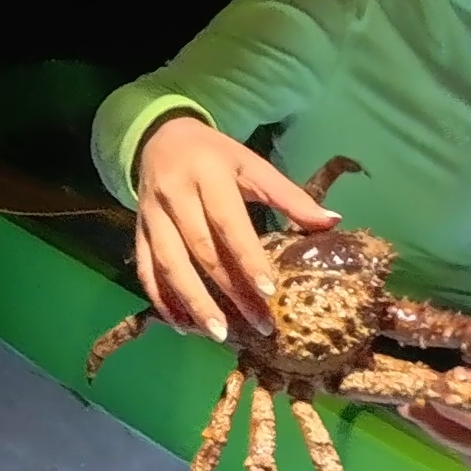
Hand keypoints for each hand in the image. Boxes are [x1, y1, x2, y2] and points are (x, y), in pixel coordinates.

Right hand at [134, 115, 340, 339]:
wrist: (161, 137)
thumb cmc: (217, 156)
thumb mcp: (253, 165)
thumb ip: (289, 196)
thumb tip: (332, 222)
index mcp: (208, 174)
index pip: (228, 222)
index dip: (248, 259)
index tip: (270, 292)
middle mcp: (175, 195)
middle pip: (202, 250)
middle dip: (229, 291)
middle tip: (258, 324)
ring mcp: (151, 215)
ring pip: (169, 264)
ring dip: (193, 302)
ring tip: (218, 334)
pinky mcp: (137, 230)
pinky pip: (145, 269)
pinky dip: (162, 299)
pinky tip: (183, 325)